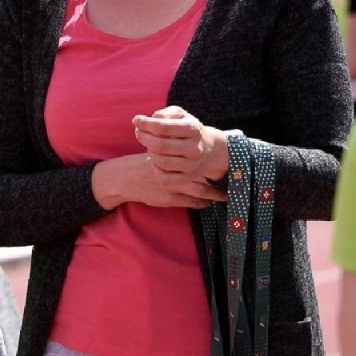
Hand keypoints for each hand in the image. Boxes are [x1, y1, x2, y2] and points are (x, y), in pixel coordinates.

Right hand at [92, 153, 225, 210]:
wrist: (125, 178)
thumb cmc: (142, 164)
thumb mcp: (157, 153)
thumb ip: (173, 153)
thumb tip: (192, 152)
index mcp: (173, 158)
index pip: (197, 162)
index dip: (212, 167)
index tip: (222, 168)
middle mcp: (175, 172)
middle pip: (203, 177)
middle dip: (218, 183)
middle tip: (230, 186)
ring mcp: (172, 187)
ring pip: (200, 192)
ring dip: (213, 195)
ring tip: (224, 197)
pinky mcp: (168, 198)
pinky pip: (190, 202)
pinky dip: (201, 203)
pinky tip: (207, 203)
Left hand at [132, 107, 228, 182]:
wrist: (207, 147)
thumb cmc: (185, 127)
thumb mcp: (178, 114)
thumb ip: (163, 114)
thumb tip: (144, 121)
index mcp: (193, 129)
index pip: (162, 127)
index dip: (145, 124)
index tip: (136, 120)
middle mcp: (195, 148)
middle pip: (160, 145)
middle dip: (143, 138)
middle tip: (139, 133)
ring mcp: (193, 165)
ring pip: (161, 162)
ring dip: (150, 152)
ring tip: (150, 146)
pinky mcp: (188, 178)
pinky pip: (164, 178)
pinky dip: (156, 170)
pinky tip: (157, 161)